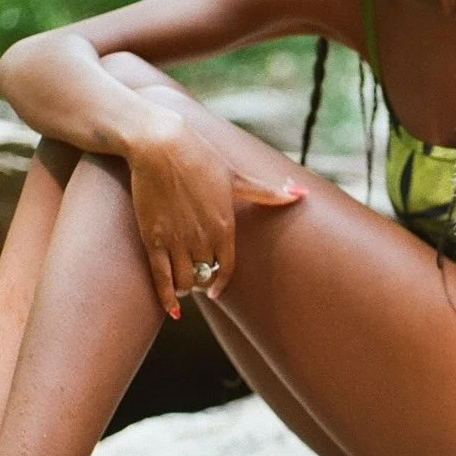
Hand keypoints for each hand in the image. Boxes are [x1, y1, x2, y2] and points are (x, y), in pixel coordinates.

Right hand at [127, 116, 305, 316]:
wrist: (160, 145)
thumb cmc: (200, 157)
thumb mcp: (237, 177)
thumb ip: (269, 193)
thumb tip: (302, 193)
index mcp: (224, 226)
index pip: (227, 268)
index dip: (221, 282)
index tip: (216, 290)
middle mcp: (202, 238)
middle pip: (204, 276)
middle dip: (200, 281)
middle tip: (195, 279)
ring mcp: (176, 240)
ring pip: (184, 281)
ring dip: (185, 288)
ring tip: (183, 284)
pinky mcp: (152, 239)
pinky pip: (161, 278)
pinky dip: (166, 297)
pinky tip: (173, 310)